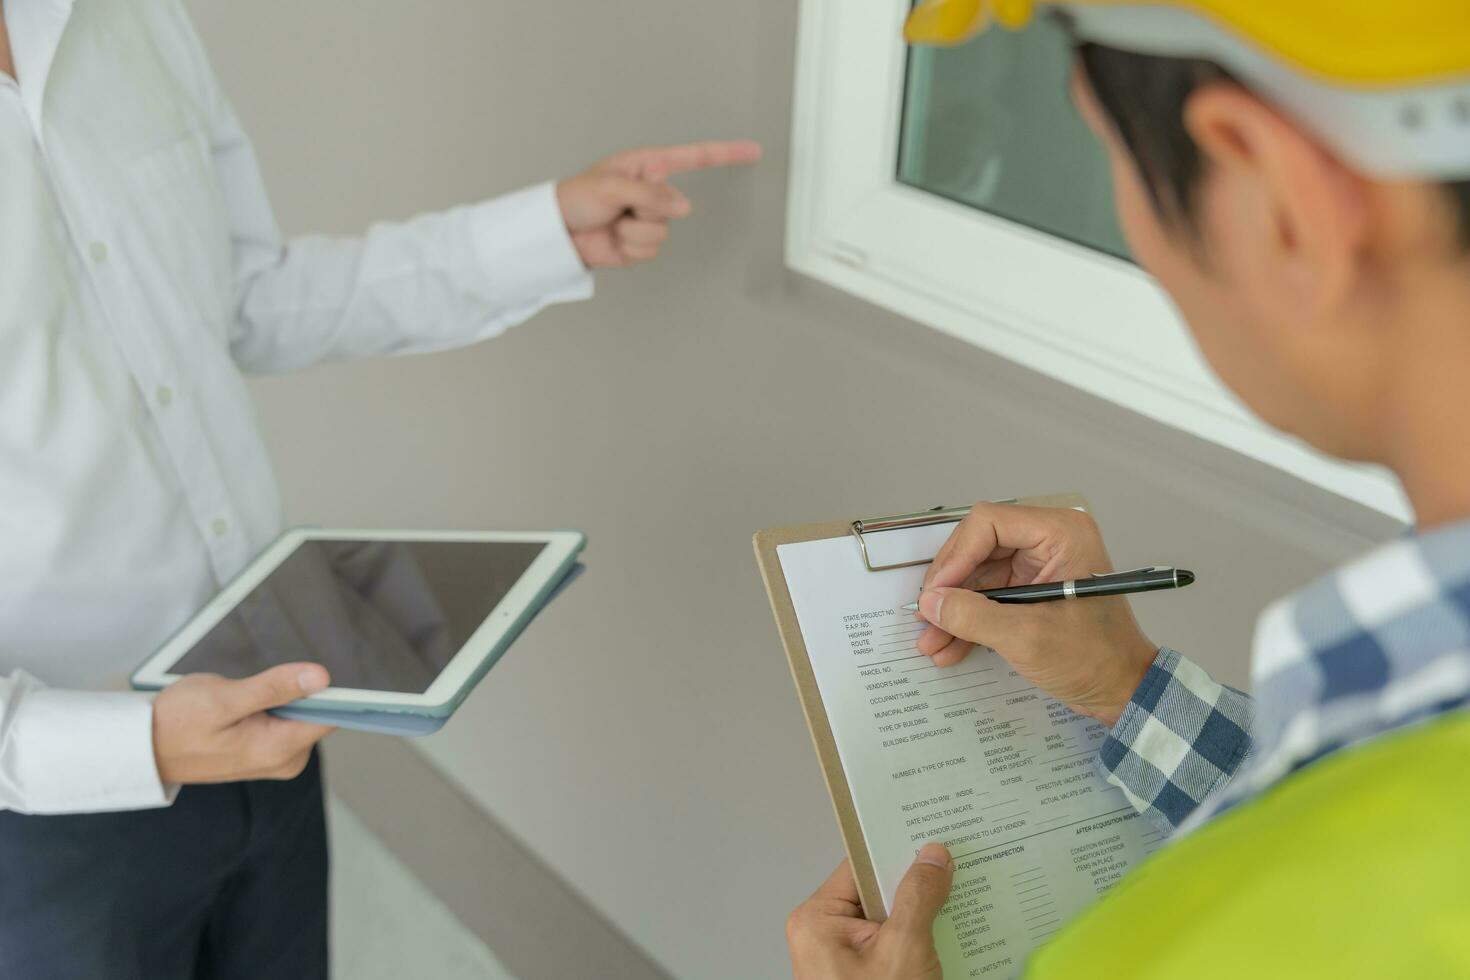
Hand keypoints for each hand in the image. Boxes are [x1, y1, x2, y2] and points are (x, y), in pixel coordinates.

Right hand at [152, 663, 335, 783]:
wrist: (145, 746)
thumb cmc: (177, 723)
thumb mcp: (225, 698)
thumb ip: (274, 687)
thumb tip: (321, 677)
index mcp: (280, 749)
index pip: (332, 716)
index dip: (331, 689)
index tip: (323, 666)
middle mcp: (286, 760)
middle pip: (319, 713)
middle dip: (302, 690)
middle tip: (268, 676)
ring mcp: (277, 758)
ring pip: (301, 715)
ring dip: (284, 696)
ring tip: (250, 690)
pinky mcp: (266, 752)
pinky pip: (286, 722)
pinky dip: (275, 705)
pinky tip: (250, 699)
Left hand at [555, 140, 761, 267]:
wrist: (559, 234)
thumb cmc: (576, 199)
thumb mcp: (612, 187)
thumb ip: (651, 195)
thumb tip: (682, 207)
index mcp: (647, 165)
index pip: (694, 157)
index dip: (725, 154)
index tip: (752, 150)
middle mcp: (652, 191)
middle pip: (674, 205)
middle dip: (646, 210)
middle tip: (618, 207)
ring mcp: (648, 218)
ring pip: (663, 232)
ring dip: (634, 232)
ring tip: (613, 223)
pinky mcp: (641, 244)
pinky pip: (651, 249)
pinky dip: (630, 247)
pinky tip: (613, 239)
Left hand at [788, 844, 953, 979]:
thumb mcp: (904, 951)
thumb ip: (919, 898)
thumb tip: (932, 857)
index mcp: (817, 919)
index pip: (861, 865)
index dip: (896, 849)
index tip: (930, 834)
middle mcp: (825, 934)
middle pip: (879, 891)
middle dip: (917, 884)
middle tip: (956, 867)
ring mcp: (845, 958)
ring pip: (893, 918)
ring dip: (926, 914)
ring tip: (961, 901)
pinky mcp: (866, 975)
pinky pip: (896, 944)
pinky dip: (924, 940)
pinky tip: (954, 935)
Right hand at [915, 504, 1157, 725]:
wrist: (1124, 692)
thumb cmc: (1094, 659)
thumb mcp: (1028, 638)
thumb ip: (974, 616)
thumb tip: (930, 604)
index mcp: (1060, 534)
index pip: (989, 524)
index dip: (956, 557)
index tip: (936, 594)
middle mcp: (1048, 541)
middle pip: (977, 548)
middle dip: (950, 587)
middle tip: (926, 617)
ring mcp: (1038, 566)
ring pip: (977, 575)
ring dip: (953, 609)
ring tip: (931, 641)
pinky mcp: (1031, 591)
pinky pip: (989, 596)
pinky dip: (969, 619)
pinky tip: (948, 646)